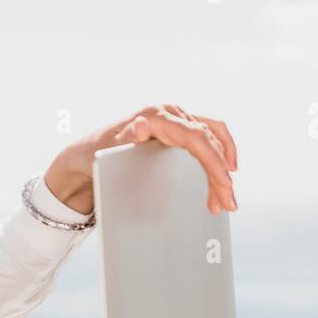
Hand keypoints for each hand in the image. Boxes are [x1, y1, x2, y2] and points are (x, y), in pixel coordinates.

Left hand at [44, 105, 238, 215]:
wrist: (89, 151)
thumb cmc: (98, 153)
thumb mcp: (109, 149)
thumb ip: (127, 139)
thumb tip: (139, 127)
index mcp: (157, 117)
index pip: (197, 138)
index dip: (215, 161)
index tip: (224, 183)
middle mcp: (170, 113)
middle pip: (209, 141)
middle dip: (221, 174)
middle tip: (227, 204)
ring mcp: (176, 119)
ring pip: (212, 139)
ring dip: (222, 169)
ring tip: (225, 200)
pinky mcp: (178, 128)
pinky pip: (207, 138)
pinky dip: (218, 156)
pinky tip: (224, 173)